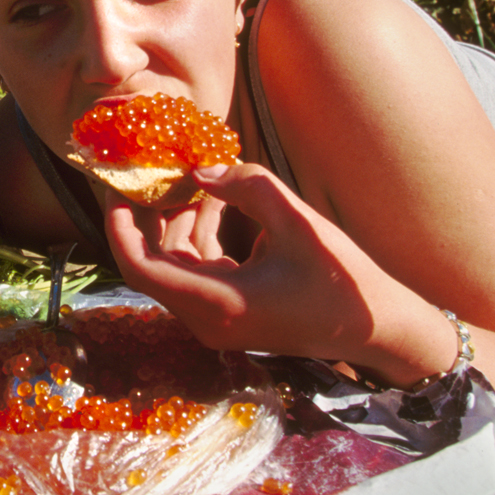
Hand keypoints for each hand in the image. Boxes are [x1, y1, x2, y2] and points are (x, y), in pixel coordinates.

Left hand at [101, 163, 454, 381]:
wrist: (377, 327)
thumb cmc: (342, 278)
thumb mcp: (297, 220)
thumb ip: (245, 186)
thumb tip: (201, 170)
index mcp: (216, 303)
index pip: (138, 266)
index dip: (119, 222)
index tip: (117, 182)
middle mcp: (206, 319)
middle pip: (150, 263)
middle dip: (144, 213)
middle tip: (143, 168)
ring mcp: (216, 320)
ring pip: (173, 264)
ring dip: (173, 219)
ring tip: (184, 172)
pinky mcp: (229, 312)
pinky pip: (196, 269)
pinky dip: (196, 234)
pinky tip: (212, 196)